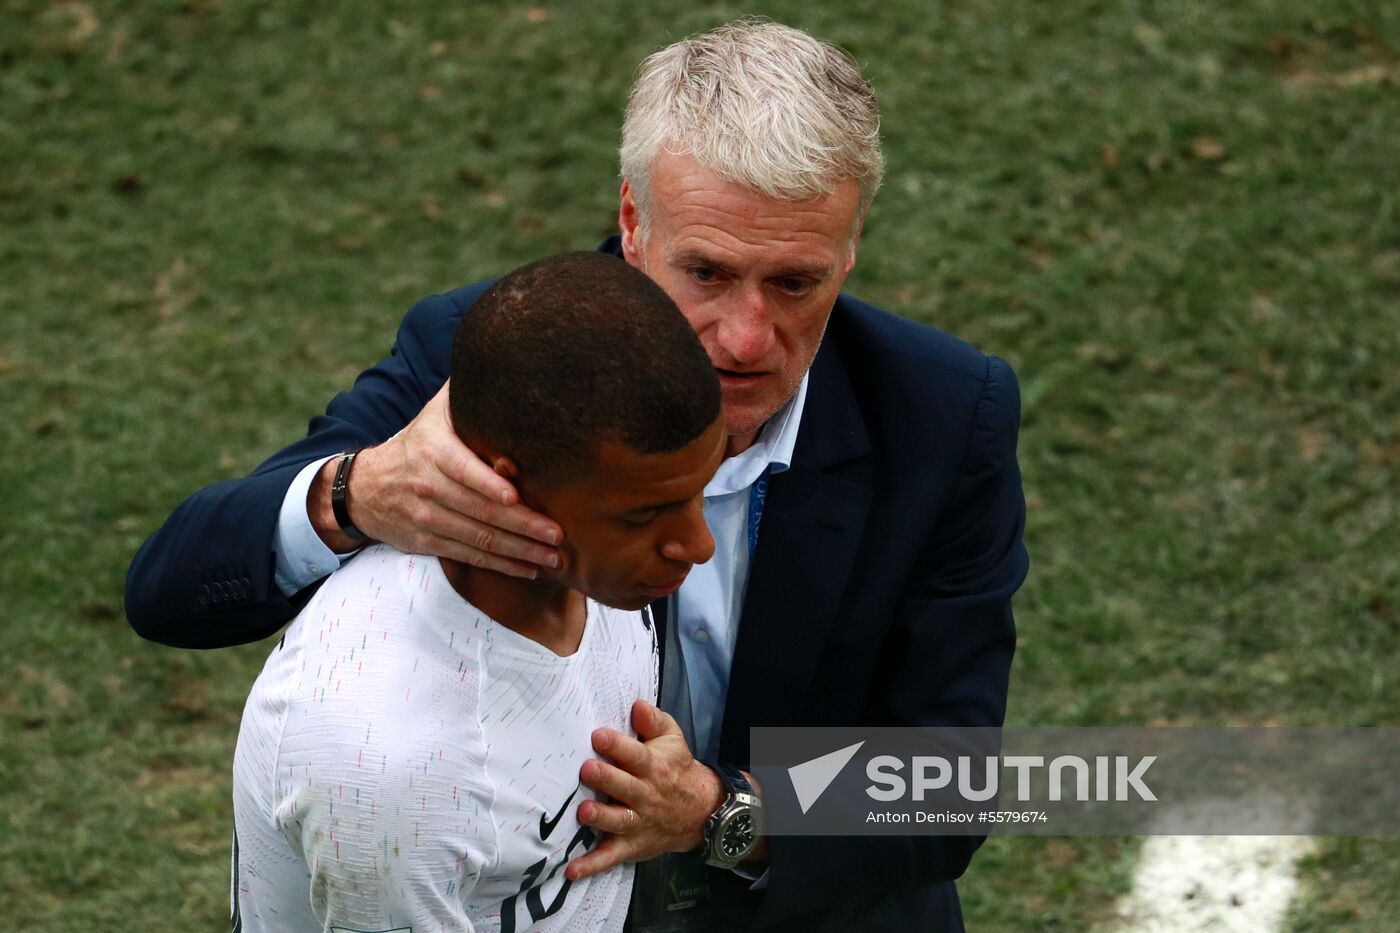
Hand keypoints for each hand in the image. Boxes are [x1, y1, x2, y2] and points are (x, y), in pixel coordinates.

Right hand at [309, 382, 561, 576]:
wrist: (365, 488)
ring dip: (519, 550)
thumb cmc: (418, 443)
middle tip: (557, 533)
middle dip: (521, 524)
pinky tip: (530, 568)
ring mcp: (427, 517)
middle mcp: (427, 486)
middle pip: (478, 510)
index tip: (516, 495)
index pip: (461, 469)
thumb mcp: (435, 413)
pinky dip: (502, 565)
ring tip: (554, 556)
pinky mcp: (428, 541)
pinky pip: (469, 556)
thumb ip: (467, 393)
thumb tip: (504, 357)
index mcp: (432, 450)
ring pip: (477, 538)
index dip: (487, 484)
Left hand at [566, 700, 724, 880]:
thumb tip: (636, 704)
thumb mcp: (673, 739)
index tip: (598, 735)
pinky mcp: (631, 846)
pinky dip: (592, 865)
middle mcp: (646, 795)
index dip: (617, 746)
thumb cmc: (676, 768)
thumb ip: (654, 721)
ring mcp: (638, 823)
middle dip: (606, 779)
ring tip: (583, 812)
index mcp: (654, 767)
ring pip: (619, 821)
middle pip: (625, 787)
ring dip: (601, 818)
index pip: (636, 755)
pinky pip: (611, 857)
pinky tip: (572, 870)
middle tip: (586, 770)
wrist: (700, 811)